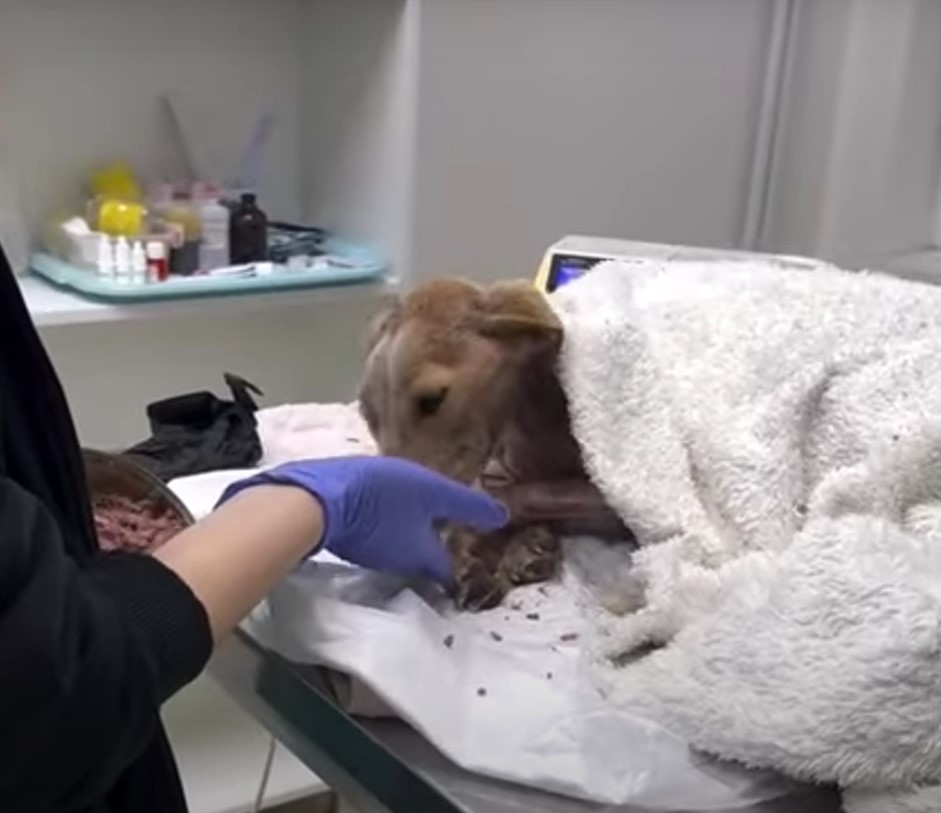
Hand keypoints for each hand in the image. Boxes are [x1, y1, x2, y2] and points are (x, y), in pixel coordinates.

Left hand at [218, 457, 507, 585]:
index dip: (485, 513)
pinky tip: (385, 516)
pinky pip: (383, 492)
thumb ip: (435, 565)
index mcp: (433, 487)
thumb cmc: (376, 525)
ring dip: (416, 507)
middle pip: (437, 492)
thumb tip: (448, 577)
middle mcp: (410, 471)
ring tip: (421, 522)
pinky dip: (391, 505)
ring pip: (408, 490)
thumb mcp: (413, 553)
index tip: (500, 516)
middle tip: (459, 520)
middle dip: (448, 507)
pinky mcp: (350, 477)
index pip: (468, 502)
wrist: (314, 500)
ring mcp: (378, 470)